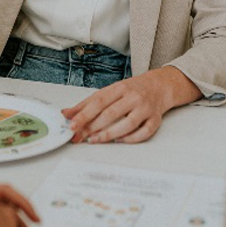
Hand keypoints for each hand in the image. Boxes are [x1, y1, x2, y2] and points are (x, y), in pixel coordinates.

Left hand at [62, 67, 201, 144]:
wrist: (159, 86)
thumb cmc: (131, 90)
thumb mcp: (109, 91)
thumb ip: (88, 103)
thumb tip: (67, 114)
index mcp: (120, 87)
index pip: (98, 101)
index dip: (84, 114)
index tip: (72, 124)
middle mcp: (133, 97)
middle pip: (111, 113)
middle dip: (92, 127)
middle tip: (79, 136)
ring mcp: (145, 108)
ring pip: (128, 124)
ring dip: (109, 134)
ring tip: (95, 140)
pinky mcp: (155, 119)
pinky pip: (144, 132)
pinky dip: (131, 138)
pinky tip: (119, 140)